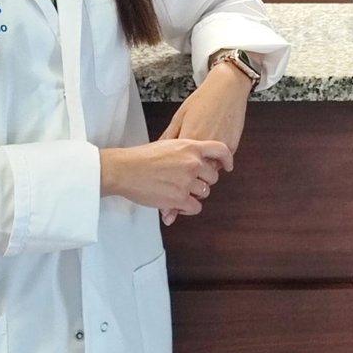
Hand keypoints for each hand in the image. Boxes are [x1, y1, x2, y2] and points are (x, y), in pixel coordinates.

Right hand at [100, 139, 231, 222]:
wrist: (125, 169)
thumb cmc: (142, 157)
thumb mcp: (168, 143)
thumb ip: (186, 151)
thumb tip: (197, 158)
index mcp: (191, 146)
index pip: (220, 149)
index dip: (227, 159)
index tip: (227, 166)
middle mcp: (193, 163)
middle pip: (213, 176)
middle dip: (202, 181)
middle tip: (188, 184)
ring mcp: (187, 181)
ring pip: (204, 193)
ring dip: (194, 195)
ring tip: (179, 194)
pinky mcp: (179, 198)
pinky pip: (195, 207)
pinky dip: (187, 208)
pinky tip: (177, 205)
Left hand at [156, 60, 252, 224]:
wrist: (226, 89)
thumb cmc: (201, 101)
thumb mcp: (179, 118)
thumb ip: (170, 138)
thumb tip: (159, 152)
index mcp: (187, 143)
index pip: (177, 178)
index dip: (172, 199)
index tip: (168, 213)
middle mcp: (203, 150)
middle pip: (195, 183)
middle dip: (189, 194)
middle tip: (181, 199)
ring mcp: (218, 149)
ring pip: (210, 177)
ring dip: (203, 183)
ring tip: (196, 186)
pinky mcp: (231, 147)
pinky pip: (222, 166)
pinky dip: (217, 169)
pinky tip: (212, 168)